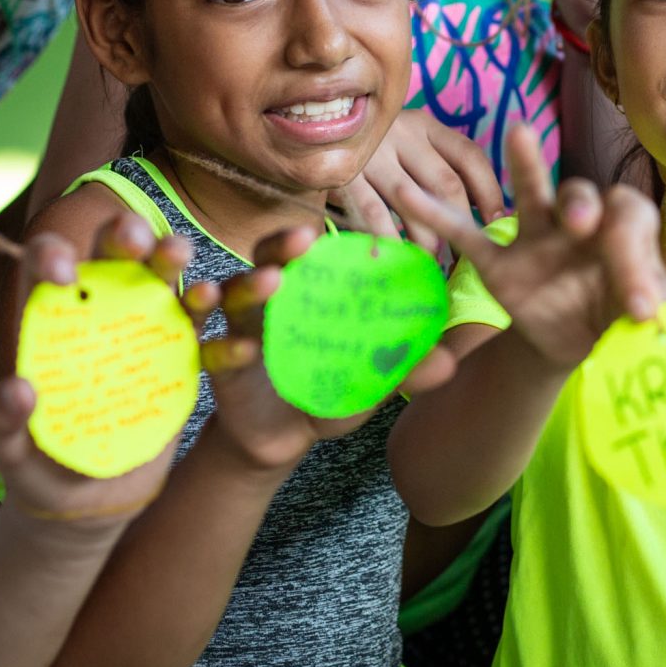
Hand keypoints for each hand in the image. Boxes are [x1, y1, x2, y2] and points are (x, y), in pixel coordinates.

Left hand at [0, 215, 195, 525]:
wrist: (86, 503)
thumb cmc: (35, 468)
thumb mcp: (8, 451)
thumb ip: (3, 421)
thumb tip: (19, 389)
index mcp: (51, 320)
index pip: (49, 266)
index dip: (53, 253)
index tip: (64, 274)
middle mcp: (102, 313)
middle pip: (115, 259)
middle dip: (126, 236)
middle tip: (136, 237)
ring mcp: (146, 335)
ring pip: (165, 286)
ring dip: (177, 265)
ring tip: (186, 260)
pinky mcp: (181, 365)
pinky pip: (207, 344)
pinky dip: (225, 341)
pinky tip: (242, 343)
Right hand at [193, 228, 425, 473]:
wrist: (281, 440)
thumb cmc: (328, 393)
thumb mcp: (369, 383)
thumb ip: (404, 371)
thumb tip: (450, 364)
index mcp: (306, 293)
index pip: (310, 252)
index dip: (322, 236)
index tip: (341, 226)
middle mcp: (267, 300)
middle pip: (265, 258)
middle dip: (281, 245)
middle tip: (303, 238)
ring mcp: (238, 330)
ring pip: (232, 294)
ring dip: (248, 285)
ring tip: (270, 282)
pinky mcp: (216, 366)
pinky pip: (214, 350)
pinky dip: (227, 349)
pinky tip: (245, 350)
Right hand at [336, 104, 505, 253]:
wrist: (301, 124)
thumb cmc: (368, 149)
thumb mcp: (405, 145)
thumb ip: (436, 167)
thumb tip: (482, 213)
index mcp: (425, 124)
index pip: (469, 156)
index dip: (489, 192)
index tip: (498, 222)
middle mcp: (402, 132)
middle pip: (445, 184)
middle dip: (461, 226)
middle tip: (465, 257)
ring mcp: (372, 153)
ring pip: (413, 203)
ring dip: (427, 240)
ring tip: (433, 262)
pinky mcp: (343, 174)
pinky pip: (372, 213)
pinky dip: (387, 238)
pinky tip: (394, 256)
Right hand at [393, 125, 665, 370]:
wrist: (576, 340)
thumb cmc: (618, 314)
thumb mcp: (639, 316)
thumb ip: (649, 308)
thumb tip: (651, 318)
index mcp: (623, 231)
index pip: (631, 223)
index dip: (637, 259)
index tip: (639, 310)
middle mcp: (581, 223)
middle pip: (582, 197)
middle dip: (581, 206)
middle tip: (581, 224)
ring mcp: (536, 238)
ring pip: (531, 195)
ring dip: (526, 166)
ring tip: (520, 134)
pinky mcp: (499, 263)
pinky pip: (467, 237)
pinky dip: (438, 216)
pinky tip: (410, 195)